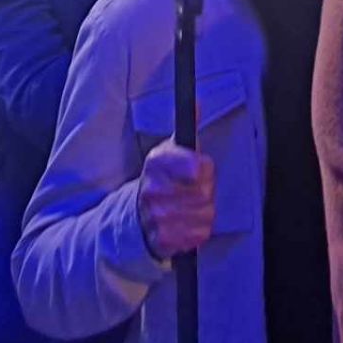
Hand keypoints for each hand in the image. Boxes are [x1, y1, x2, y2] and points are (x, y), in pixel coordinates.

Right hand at [137, 140, 215, 259]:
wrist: (136, 216)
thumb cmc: (162, 179)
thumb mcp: (171, 150)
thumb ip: (188, 128)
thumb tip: (197, 103)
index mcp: (157, 162)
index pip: (199, 166)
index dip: (205, 169)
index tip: (198, 170)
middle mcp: (153, 189)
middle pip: (206, 191)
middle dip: (206, 191)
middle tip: (194, 191)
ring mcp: (157, 216)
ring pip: (206, 213)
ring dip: (204, 212)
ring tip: (190, 207)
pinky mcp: (163, 240)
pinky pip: (200, 235)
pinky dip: (199, 231)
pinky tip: (187, 224)